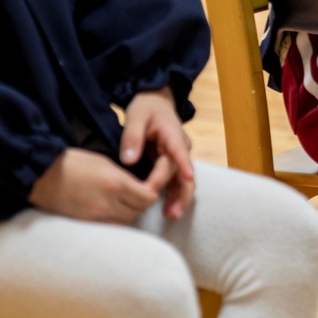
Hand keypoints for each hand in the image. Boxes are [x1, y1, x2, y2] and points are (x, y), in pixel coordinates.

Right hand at [29, 148, 160, 224]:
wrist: (42, 176)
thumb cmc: (73, 163)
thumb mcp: (104, 162)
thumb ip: (125, 177)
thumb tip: (140, 188)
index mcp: (115, 183)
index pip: (148, 197)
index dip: (152, 191)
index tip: (149, 185)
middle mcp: (108, 204)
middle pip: (139, 211)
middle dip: (142, 203)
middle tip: (138, 193)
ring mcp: (96, 218)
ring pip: (127, 223)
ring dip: (131, 214)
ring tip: (125, 202)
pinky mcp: (86, 226)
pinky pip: (111, 228)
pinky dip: (116, 222)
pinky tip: (112, 212)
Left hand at [120, 87, 194, 219]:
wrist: (156, 102)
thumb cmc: (146, 108)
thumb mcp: (135, 117)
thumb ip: (132, 137)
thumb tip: (129, 161)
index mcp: (172, 134)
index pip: (179, 151)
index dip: (184, 165)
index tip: (188, 178)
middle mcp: (181, 147)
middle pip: (185, 173)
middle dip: (181, 193)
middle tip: (171, 212)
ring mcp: (179, 156)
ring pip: (184, 181)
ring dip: (180, 198)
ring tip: (171, 215)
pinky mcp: (174, 163)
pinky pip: (177, 181)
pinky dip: (174, 195)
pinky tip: (168, 210)